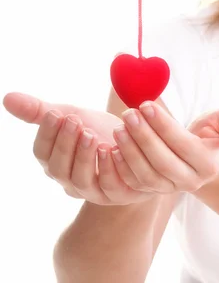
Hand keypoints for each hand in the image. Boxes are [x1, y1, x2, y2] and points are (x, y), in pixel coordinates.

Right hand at [3, 91, 162, 205]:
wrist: (135, 143)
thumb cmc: (96, 130)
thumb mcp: (71, 116)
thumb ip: (41, 110)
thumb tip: (7, 98)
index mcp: (55, 162)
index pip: (42, 153)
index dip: (47, 134)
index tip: (55, 112)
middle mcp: (71, 181)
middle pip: (59, 168)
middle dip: (65, 143)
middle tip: (74, 120)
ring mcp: (94, 190)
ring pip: (81, 180)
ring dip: (84, 156)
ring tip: (90, 134)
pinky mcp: (119, 192)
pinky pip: (111, 186)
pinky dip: (109, 168)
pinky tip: (112, 149)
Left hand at [109, 101, 218, 193]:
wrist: (208, 156)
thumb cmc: (216, 132)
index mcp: (209, 163)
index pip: (183, 145)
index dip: (163, 126)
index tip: (146, 104)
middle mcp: (190, 181)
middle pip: (162, 162)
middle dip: (143, 137)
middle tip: (128, 113)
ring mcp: (171, 189)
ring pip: (147, 175)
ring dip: (130, 151)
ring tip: (119, 126)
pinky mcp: (155, 190)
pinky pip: (135, 184)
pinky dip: (122, 167)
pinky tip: (112, 147)